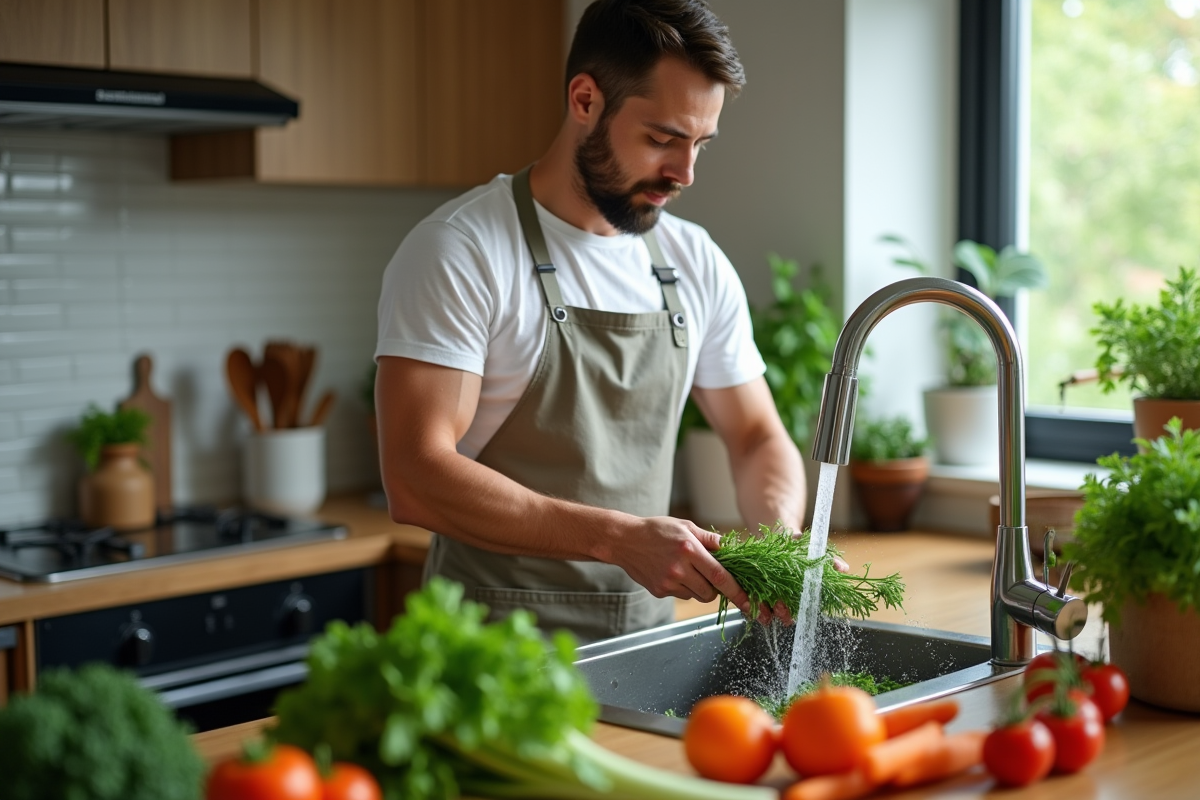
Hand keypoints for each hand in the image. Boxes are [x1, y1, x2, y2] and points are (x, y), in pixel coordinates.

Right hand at [608, 517, 754, 618]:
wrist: (624, 540)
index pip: (720, 575)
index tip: (750, 604)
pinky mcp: (659, 591)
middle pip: (710, 592)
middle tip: (708, 574)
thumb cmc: (657, 530)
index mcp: (689, 549)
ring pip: (696, 596)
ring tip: (686, 569)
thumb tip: (732, 549)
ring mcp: (668, 582)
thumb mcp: (685, 526)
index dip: (737, 591)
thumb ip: (709, 539)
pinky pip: (681, 596)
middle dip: (716, 588)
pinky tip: (671, 572)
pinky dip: (683, 588)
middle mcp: (679, 568)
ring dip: (699, 587)